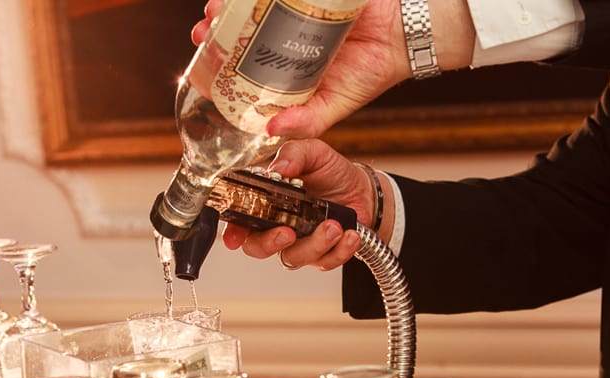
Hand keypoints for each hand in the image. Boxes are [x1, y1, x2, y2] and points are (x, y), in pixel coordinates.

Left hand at [192, 1, 474, 138]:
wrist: (405, 36)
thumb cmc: (372, 72)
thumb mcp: (335, 106)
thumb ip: (307, 123)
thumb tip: (270, 132)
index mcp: (287, 69)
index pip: (244, 67)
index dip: (222, 65)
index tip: (204, 64)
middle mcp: (285, 39)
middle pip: (241, 32)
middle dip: (218, 31)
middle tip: (205, 31)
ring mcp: (293, 12)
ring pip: (253, 6)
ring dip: (230, 5)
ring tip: (217, 7)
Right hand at [221, 139, 375, 270]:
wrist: (362, 188)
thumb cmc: (330, 172)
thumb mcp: (313, 153)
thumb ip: (295, 153)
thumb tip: (279, 167)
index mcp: (266, 202)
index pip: (240, 221)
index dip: (233, 232)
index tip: (234, 239)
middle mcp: (277, 226)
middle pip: (258, 247)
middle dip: (269, 243)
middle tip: (287, 232)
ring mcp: (299, 243)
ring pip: (294, 257)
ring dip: (314, 244)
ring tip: (333, 226)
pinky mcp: (322, 254)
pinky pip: (325, 262)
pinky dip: (339, 251)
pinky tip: (349, 235)